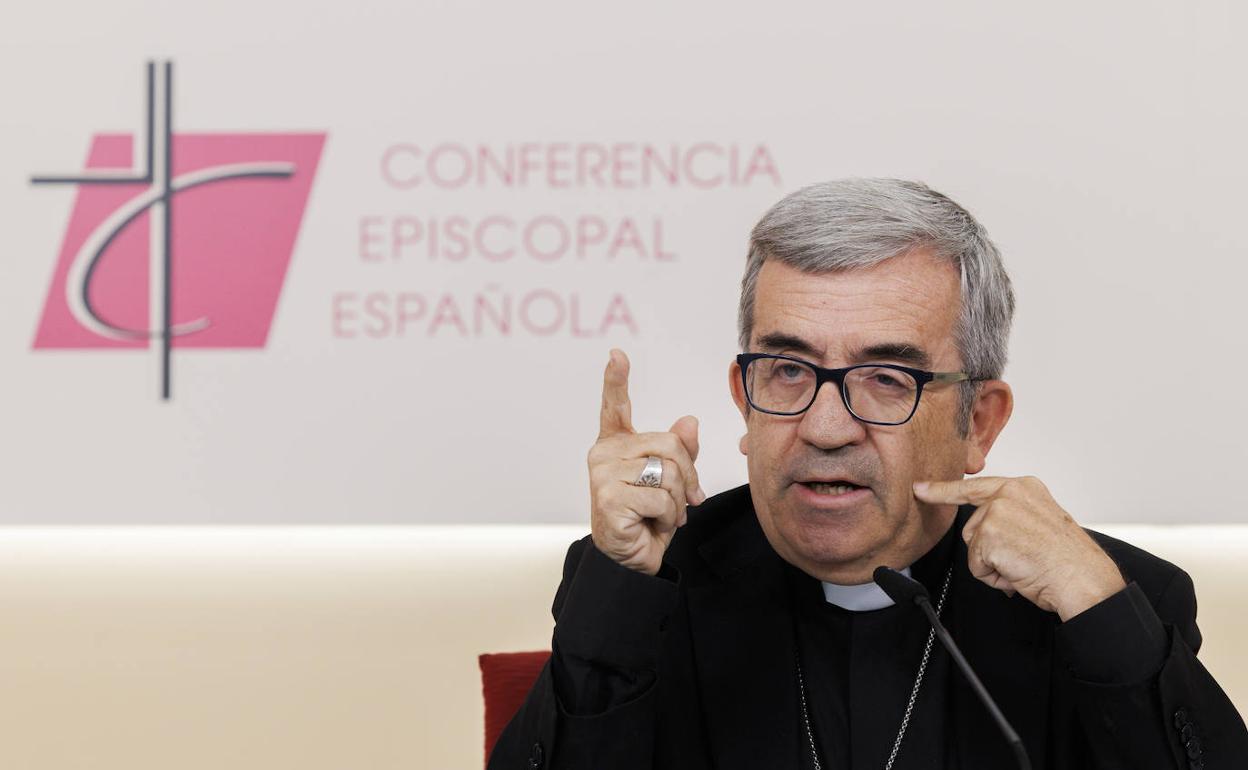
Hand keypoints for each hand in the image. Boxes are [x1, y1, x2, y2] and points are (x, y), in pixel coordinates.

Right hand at [588, 349, 705, 575]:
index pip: (614, 406)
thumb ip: (680, 449)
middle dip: (688, 475)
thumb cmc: (647, 515)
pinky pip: (661, 499)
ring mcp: (602, 476)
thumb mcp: (670, 479)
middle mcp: (603, 454)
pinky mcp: (608, 500)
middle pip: (670, 444)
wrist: (632, 558)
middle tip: (685, 500)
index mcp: (616, 443)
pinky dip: (668, 517)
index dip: (615, 379)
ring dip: (678, 501)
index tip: (616, 354)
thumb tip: (690, 422)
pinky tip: (652, 525)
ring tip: (663, 515)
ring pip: (668, 473)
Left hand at [913, 476, 1126, 620]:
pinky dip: (994, 577)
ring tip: (1024, 564)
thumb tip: (987, 529)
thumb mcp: (1041, 521)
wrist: (1084, 578)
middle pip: (972, 526)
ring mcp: (997, 512)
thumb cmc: (1069, 559)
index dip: (944, 490)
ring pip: (973, 547)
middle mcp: (1009, 494)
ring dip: (994, 564)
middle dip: (989, 549)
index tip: (921, 487)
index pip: (976, 486)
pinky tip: (1019, 572)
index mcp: (1024, 487)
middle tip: (1024, 557)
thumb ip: (1012, 515)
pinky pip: (977, 566)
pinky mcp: (989, 535)